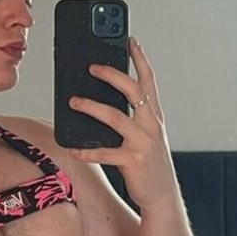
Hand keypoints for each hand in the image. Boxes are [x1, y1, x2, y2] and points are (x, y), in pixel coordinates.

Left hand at [66, 37, 178, 208]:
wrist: (162, 195)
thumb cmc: (150, 162)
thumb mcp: (147, 135)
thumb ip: (132, 117)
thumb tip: (103, 100)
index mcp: (154, 116)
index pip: (149, 80)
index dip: (140, 59)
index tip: (130, 40)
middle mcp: (151, 125)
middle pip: (133, 90)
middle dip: (113, 75)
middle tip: (92, 66)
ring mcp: (143, 142)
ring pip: (116, 117)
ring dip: (92, 107)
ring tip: (74, 101)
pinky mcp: (133, 161)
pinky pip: (106, 152)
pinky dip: (88, 150)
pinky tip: (74, 148)